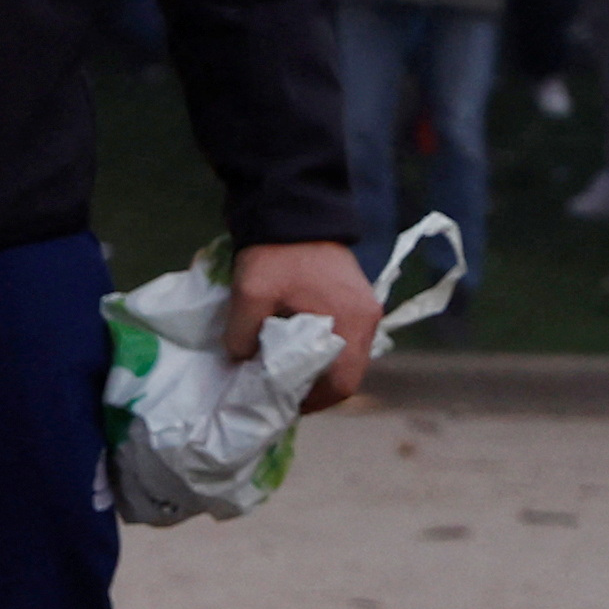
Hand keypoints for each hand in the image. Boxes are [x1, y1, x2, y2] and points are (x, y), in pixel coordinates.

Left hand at [227, 240, 385, 411]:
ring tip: (285, 369)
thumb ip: (242, 337)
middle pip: (348, 373)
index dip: (313, 403)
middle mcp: (367, 318)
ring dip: (318, 367)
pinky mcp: (355, 295)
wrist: (292, 204)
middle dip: (315, 388)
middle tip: (282, 391)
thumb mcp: (250, 295)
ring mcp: (364, 305)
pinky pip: (344, 336)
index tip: (283, 404)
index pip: (342, 384)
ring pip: (346, 356)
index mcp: (351, 322)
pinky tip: (294, 345)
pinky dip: (322, 348)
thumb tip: (241, 364)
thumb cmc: (276, 253)